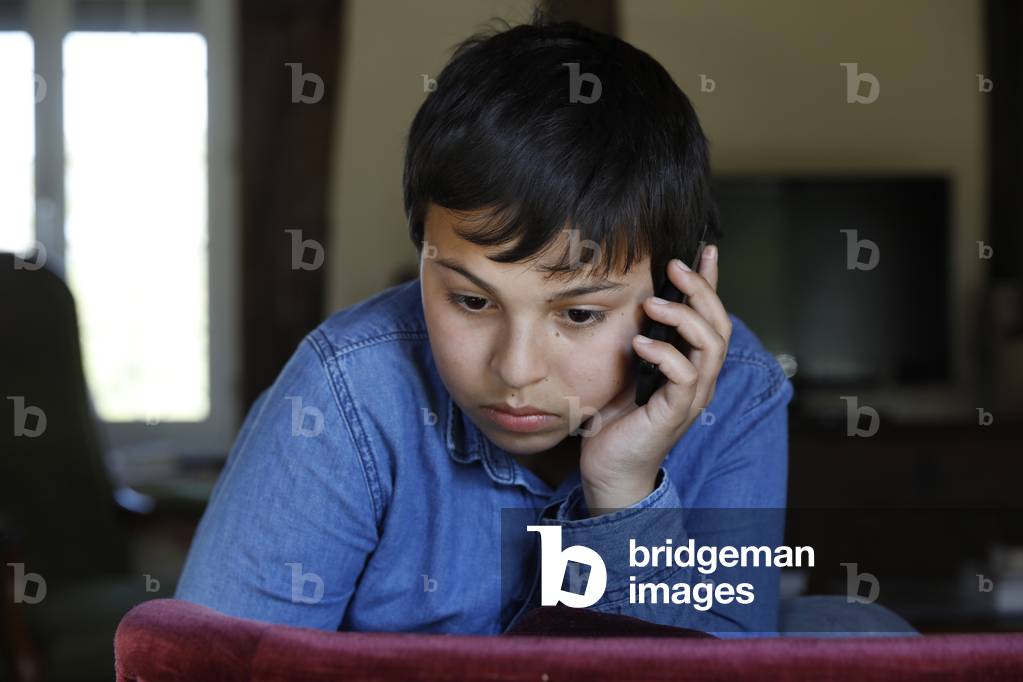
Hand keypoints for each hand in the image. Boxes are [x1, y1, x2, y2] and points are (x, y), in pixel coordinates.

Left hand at [577, 244, 731, 513]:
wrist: (609, 467)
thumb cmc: (617, 418)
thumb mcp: (627, 366)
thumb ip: (637, 337)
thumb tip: (631, 298)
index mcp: (692, 364)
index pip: (710, 316)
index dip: (711, 282)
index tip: (704, 249)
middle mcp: (699, 378)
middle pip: (719, 325)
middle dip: (702, 290)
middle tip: (675, 266)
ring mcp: (691, 396)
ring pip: (710, 347)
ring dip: (684, 318)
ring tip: (654, 303)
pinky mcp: (675, 413)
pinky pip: (685, 376)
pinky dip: (666, 354)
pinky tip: (641, 345)